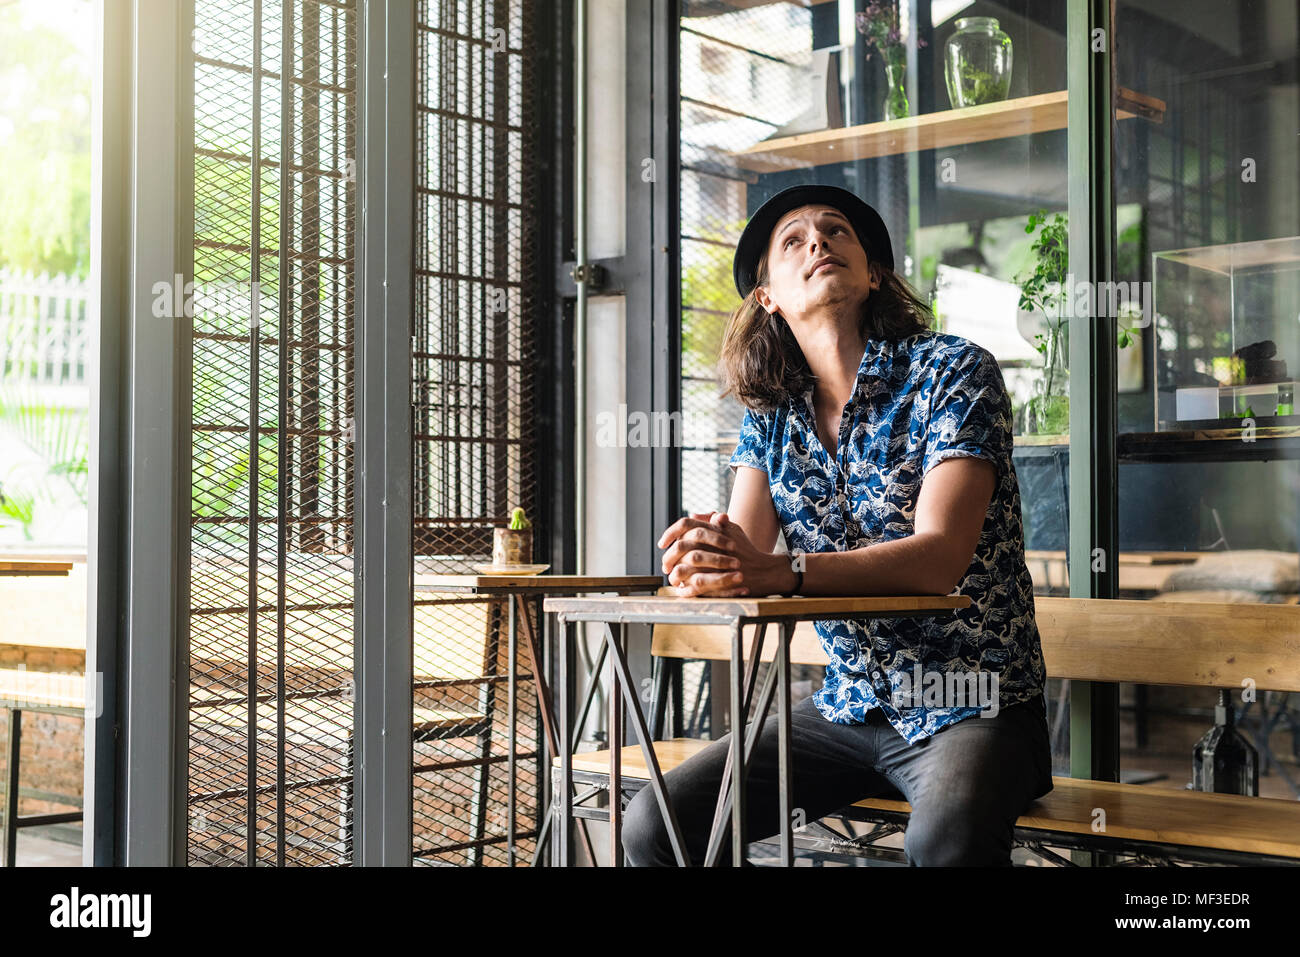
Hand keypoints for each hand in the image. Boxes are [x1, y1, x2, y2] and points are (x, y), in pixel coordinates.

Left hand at [657, 511, 796, 596]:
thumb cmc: (746, 549)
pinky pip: (694, 586)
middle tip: (665, 565)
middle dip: (669, 556)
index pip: (686, 525)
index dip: (670, 533)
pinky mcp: (719, 583)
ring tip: (672, 578)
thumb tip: (692, 515)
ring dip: (675, 574)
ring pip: (684, 568)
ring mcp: (716, 565)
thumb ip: (712, 522)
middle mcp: (714, 545)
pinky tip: (682, 589)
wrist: (764, 571)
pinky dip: (685, 588)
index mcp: (715, 530)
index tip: (662, 543)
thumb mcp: (732, 529)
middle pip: (682, 547)